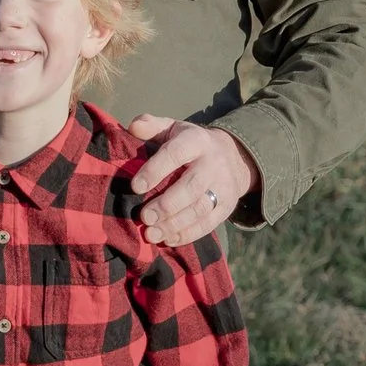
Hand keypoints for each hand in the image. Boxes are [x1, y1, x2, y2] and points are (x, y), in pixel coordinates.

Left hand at [126, 116, 259, 249]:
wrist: (232, 157)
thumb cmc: (189, 144)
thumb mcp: (172, 129)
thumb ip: (151, 126)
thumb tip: (133, 126)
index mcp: (196, 141)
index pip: (175, 154)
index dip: (155, 170)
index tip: (135, 187)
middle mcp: (212, 164)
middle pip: (191, 187)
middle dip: (166, 205)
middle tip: (144, 217)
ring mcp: (222, 187)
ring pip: (200, 209)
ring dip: (174, 224)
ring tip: (151, 233)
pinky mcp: (226, 207)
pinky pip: (208, 224)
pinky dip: (187, 234)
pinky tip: (168, 239)